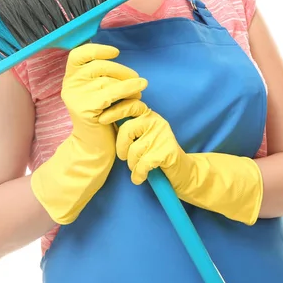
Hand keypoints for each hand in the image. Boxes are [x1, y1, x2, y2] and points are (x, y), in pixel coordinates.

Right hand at [61, 43, 148, 151]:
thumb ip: (101, 73)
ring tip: (139, 91)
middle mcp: (70, 85)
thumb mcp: (98, 89)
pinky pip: (111, 93)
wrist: (95, 145)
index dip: (97, 49)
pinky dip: (128, 90)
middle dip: (122, 71)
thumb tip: (115, 54)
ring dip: (128, 84)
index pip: (78, 54)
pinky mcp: (84, 109)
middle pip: (99, 66)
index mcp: (71, 77)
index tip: (116, 52)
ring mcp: (75, 97)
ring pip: (107, 80)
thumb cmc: (102, 113)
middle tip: (137, 79)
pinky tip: (138, 92)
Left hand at [99, 100, 263, 224]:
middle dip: (121, 146)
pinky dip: (138, 174)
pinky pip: (143, 163)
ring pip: (135, 150)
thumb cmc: (155, 156)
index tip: (101, 119)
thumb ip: (128, 128)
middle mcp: (157, 121)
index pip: (130, 105)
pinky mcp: (168, 151)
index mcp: (148, 115)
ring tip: (138, 169)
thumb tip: (102, 119)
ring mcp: (163, 135)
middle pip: (128, 129)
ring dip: (132, 165)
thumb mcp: (141, 138)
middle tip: (124, 157)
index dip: (114, 110)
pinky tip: (141, 178)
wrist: (182, 174)